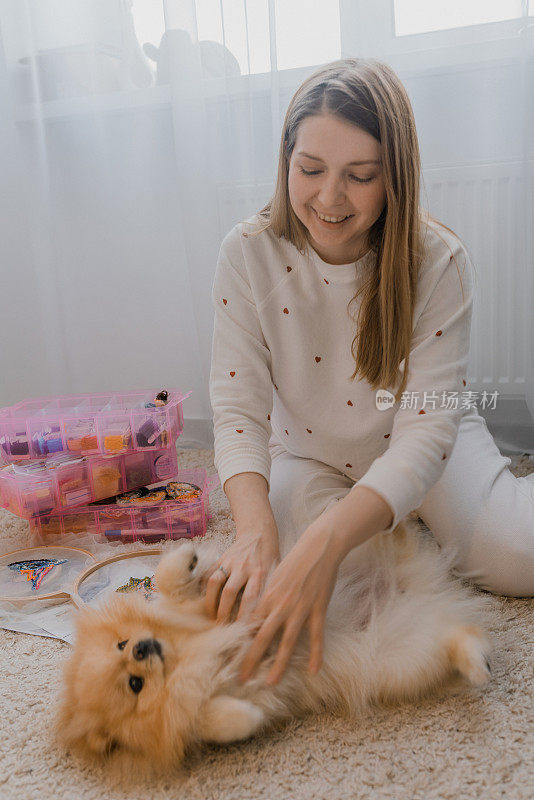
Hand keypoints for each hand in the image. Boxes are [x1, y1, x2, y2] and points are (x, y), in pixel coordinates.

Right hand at [204, 528, 279, 623]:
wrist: (259, 533)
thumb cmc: (270, 558)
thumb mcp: (274, 573)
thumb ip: (267, 592)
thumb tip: (265, 619)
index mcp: (260, 572)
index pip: (250, 598)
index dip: (243, 616)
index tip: (240, 632)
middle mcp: (243, 567)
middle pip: (229, 593)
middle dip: (223, 613)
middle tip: (221, 627)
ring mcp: (229, 561)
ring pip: (214, 582)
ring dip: (210, 602)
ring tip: (210, 616)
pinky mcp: (220, 558)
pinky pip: (207, 574)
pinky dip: (203, 588)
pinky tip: (204, 601)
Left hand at [238, 524, 342, 685]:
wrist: (318, 548)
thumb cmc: (293, 561)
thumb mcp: (272, 577)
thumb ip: (264, 597)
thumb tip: (253, 614)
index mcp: (266, 596)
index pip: (248, 626)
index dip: (238, 643)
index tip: (229, 658)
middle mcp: (279, 605)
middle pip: (262, 638)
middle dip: (250, 660)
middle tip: (241, 679)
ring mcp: (300, 609)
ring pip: (287, 642)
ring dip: (278, 664)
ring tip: (271, 682)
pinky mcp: (318, 610)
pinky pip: (316, 637)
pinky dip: (316, 655)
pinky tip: (313, 671)